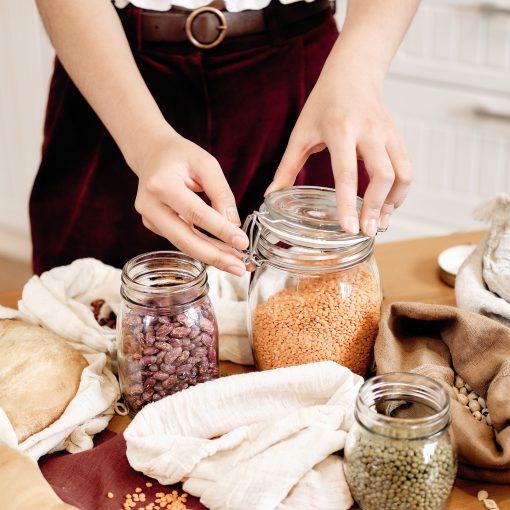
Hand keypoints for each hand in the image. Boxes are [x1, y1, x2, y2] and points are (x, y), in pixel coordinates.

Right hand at [132, 130, 248, 275]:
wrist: (152, 153)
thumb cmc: (180, 155)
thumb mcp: (206, 164)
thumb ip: (221, 193)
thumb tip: (234, 225)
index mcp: (162, 184)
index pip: (196, 213)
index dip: (221, 230)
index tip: (242, 242)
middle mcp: (150, 205)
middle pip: (185, 239)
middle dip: (215, 256)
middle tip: (240, 267)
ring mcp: (149, 218)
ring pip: (184, 244)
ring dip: (212, 256)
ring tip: (237, 264)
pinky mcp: (153, 225)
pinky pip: (182, 240)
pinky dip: (203, 248)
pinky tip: (223, 253)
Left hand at [266, 62, 411, 237]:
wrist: (353, 75)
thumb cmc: (324, 104)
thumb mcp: (301, 133)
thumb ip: (287, 166)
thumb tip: (271, 195)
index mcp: (341, 130)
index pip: (346, 173)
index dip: (348, 203)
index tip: (349, 228)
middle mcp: (369, 132)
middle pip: (383, 176)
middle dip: (377, 208)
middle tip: (367, 232)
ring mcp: (388, 134)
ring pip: (402, 174)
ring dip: (393, 203)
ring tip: (380, 223)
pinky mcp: (399, 138)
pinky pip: (406, 170)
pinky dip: (400, 192)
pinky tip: (387, 207)